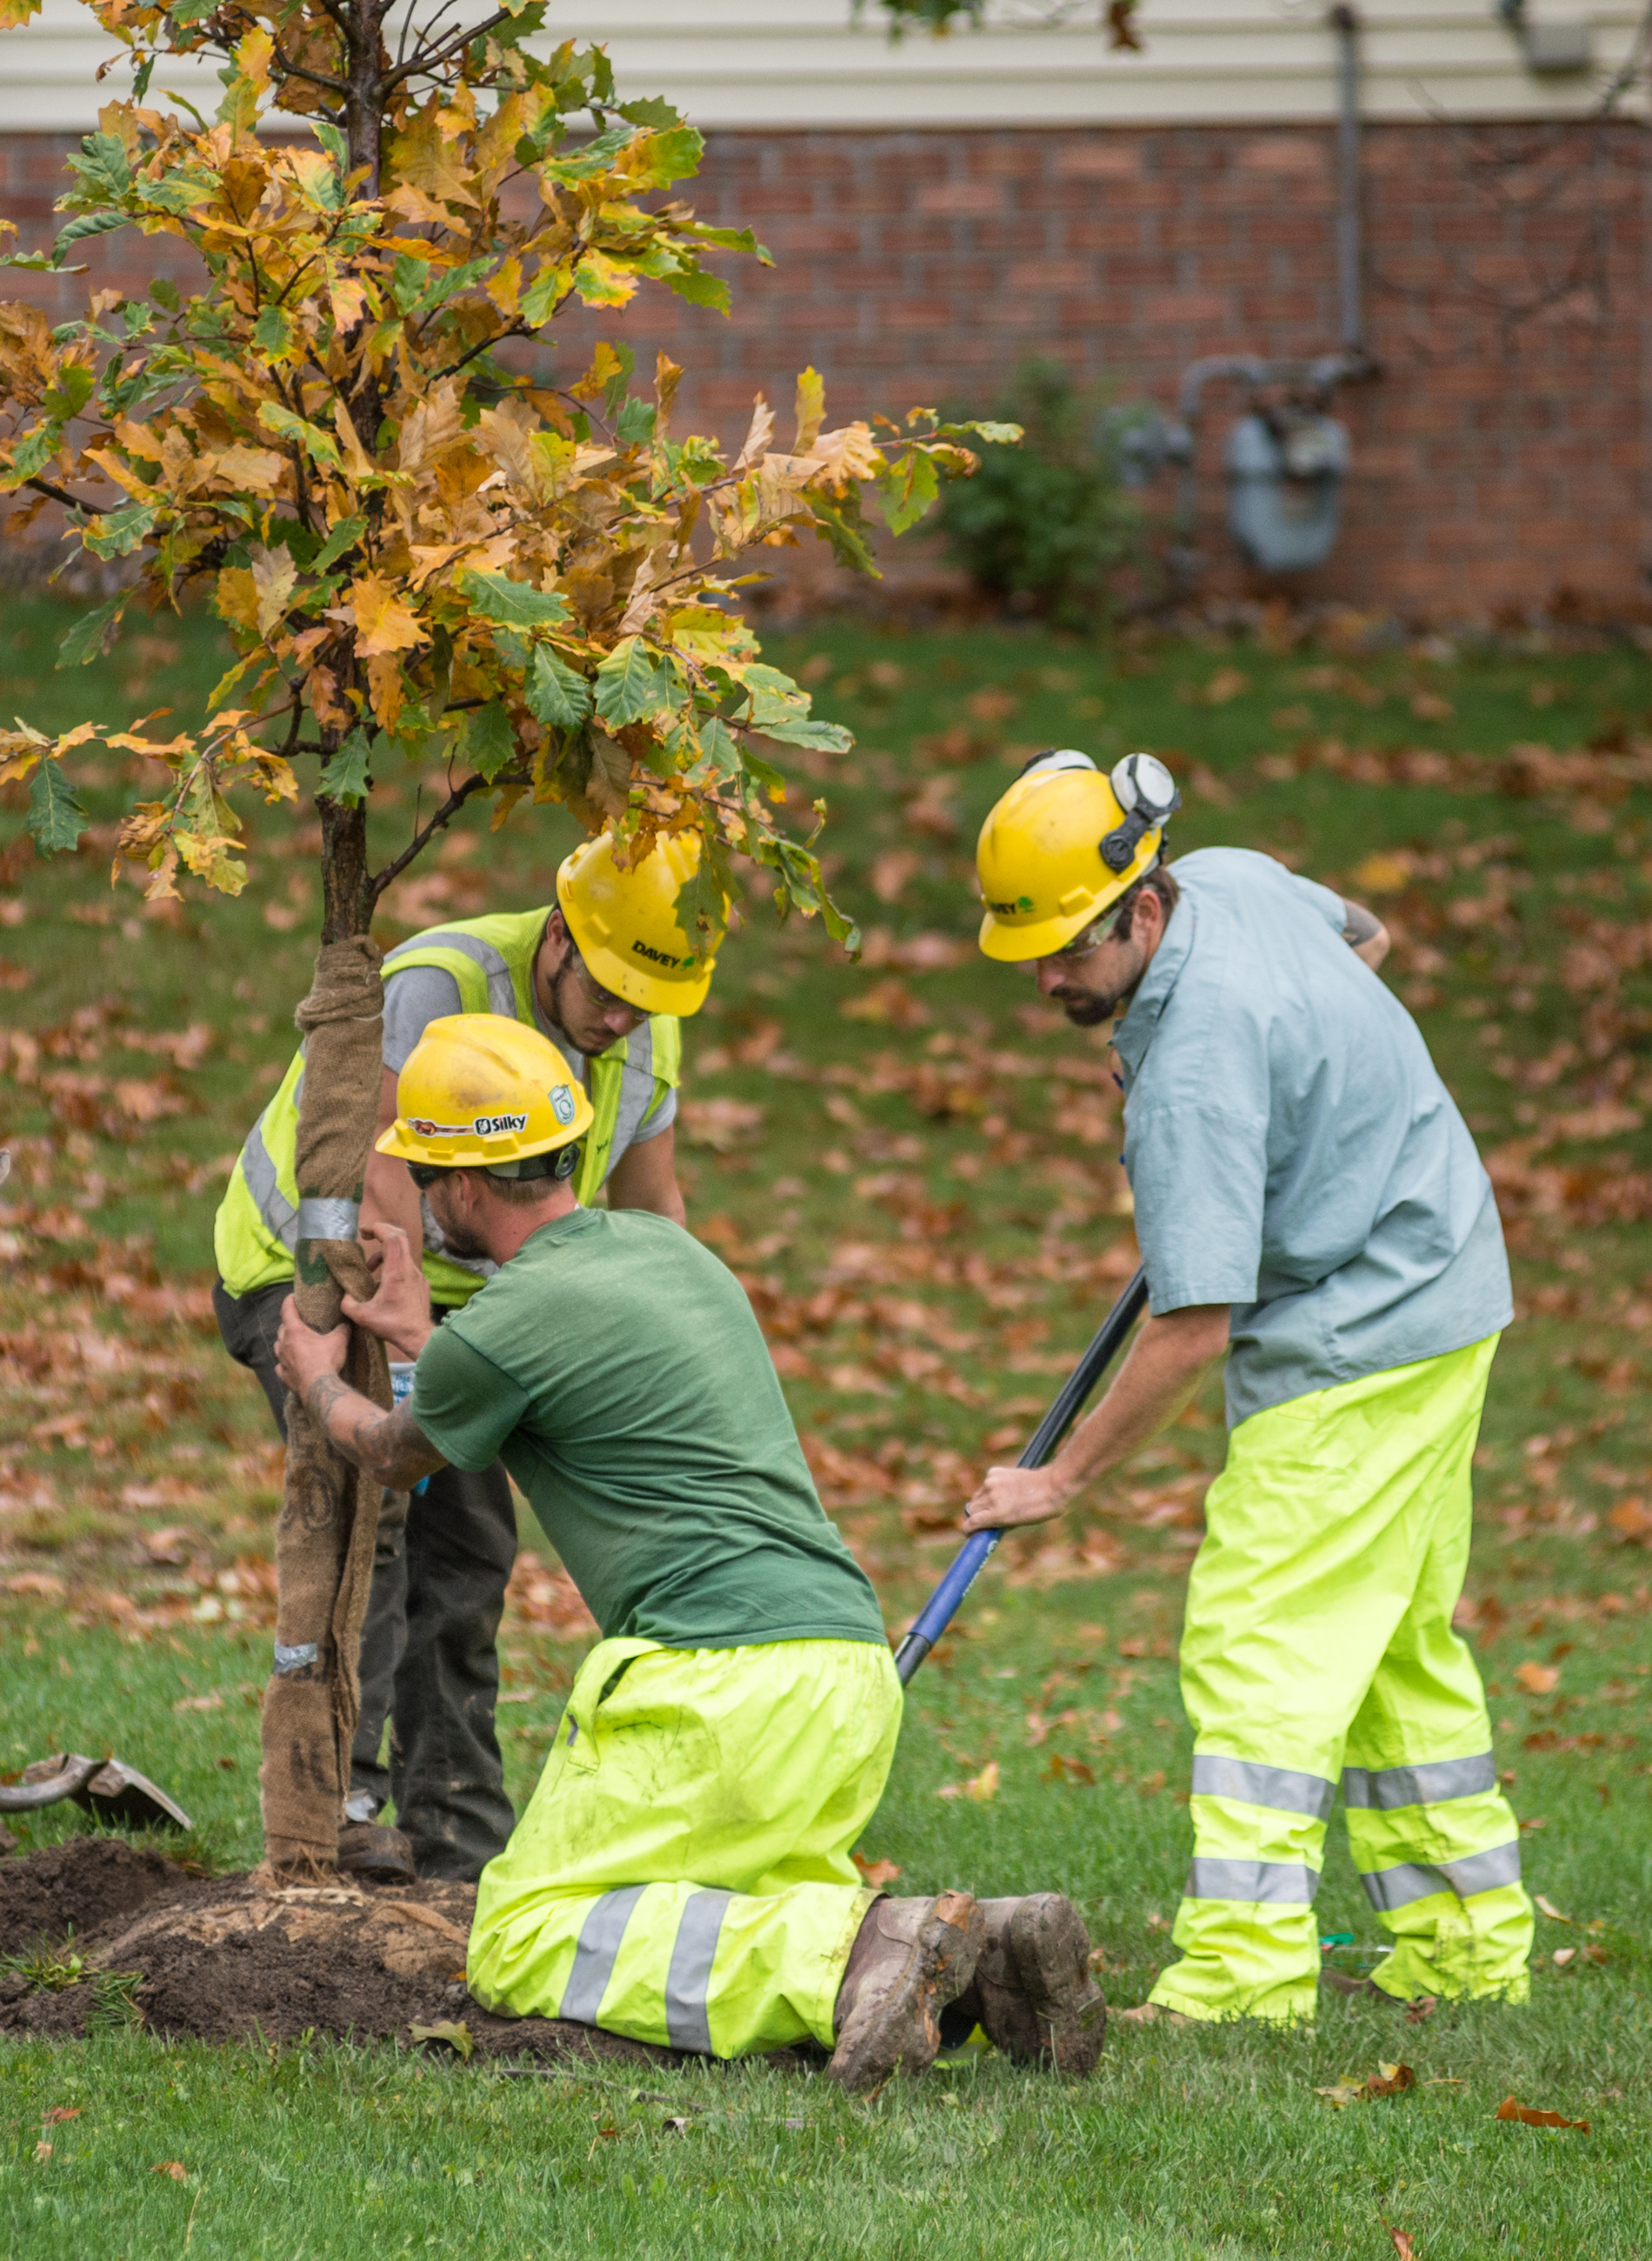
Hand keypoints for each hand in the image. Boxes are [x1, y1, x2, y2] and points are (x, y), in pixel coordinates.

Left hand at [274, 1294, 348, 1398]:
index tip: (292, 1297)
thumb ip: (342, 1329)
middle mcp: (284, 1344)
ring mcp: (282, 1361)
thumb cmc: (326, 1360)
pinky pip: (280, 1366)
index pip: (287, 1311)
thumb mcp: (339, 1341)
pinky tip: (289, 1365)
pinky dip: (284, 1363)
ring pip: (278, 1346)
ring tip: (293, 1342)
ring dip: (284, 1342)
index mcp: (295, 1332)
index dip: (289, 1301)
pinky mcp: (283, 1375)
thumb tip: (346, 1324)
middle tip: (297, 1321)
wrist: (318, 1387)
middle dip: (288, 1323)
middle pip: (282, 1328)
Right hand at [342, 1221, 433, 1359]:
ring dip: (385, 1254)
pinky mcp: (422, 1283)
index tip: (364, 1231)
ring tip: (371, 1269)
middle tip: (367, 1236)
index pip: (392, 1237)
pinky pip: (407, 1266)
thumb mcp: (363, 1316)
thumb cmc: (393, 1326)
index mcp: (396, 1272)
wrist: (419, 1337)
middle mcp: (409, 1269)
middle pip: (400, 1237)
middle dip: (382, 1232)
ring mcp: (418, 1275)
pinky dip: (393, 1266)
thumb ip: (348, 1304)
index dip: (378, 1228)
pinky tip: (384, 1284)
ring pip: (403, 1253)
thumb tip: (344, 1296)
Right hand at [961, 1462, 1071, 1533]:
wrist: (1052, 1485)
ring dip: (983, 1501)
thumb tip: (987, 1526)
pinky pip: (986, 1483)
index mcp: (997, 1514)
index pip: (970, 1523)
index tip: (969, 1532)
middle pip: (971, 1509)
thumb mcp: (1018, 1522)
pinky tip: (1004, 1489)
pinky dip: (990, 1488)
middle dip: (975, 1515)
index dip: (968, 1529)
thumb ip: (999, 1522)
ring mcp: (991, 1482)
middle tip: (985, 1518)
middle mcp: (991, 1497)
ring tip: (999, 1502)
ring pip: (977, 1495)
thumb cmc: (1039, 1509)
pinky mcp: (994, 1471)